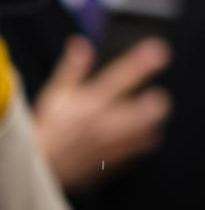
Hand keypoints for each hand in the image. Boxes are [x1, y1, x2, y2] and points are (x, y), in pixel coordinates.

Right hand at [33, 36, 171, 191]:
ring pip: (150, 131)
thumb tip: (81, 42)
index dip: (141, 63)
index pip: (119, 78)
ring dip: (152, 121)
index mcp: (90, 101)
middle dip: (156, 100)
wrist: (40, 167)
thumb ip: (73, 68)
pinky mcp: (117, 160)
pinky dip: (146, 139)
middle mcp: (104, 122)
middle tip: (155, 95)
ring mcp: (112, 143)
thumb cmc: (50, 126)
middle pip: (147, 111)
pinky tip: (137, 133)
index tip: (159, 50)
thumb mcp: (56, 94)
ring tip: (146, 115)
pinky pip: (143, 148)